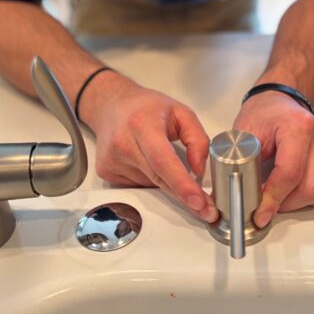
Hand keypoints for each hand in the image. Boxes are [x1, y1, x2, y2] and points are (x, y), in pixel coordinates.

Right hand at [83, 72, 217, 222]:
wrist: (111, 105)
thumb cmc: (146, 107)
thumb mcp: (181, 112)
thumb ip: (197, 138)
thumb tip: (199, 170)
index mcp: (142, 124)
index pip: (163, 160)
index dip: (182, 184)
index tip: (198, 201)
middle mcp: (123, 143)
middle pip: (159, 179)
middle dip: (184, 195)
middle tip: (206, 208)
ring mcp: (112, 160)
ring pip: (151, 185)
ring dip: (165, 180)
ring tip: (160, 156)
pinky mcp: (106, 172)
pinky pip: (139, 186)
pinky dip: (150, 179)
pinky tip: (145, 160)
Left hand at [234, 91, 313, 227]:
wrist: (278, 102)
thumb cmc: (263, 115)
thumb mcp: (244, 133)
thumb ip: (242, 163)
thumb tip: (240, 195)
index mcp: (298, 127)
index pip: (290, 174)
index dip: (273, 198)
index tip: (260, 213)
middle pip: (311, 187)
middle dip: (287, 204)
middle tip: (268, 205)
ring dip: (308, 202)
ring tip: (287, 198)